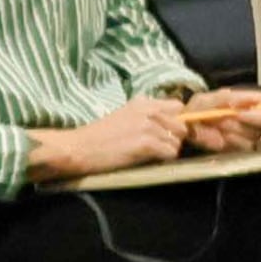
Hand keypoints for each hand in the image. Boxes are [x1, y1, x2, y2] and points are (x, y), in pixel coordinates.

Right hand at [23, 96, 190, 181]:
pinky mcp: (146, 143)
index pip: (178, 106)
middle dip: (174, 137)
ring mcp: (148, 126)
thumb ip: (148, 115)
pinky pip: (170, 153)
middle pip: (182, 125)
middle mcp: (148, 110)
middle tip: (158, 146)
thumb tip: (173, 122)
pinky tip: (147, 159)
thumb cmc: (99, 136)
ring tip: (149, 154)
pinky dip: (162, 159)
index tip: (168, 131)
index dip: (176, 121)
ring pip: (178, 141)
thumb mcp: (125, 116)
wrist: (78, 148)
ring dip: (167, 150)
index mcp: (143, 102)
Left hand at [178, 89, 260, 154]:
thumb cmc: (200, 110)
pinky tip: (220, 137)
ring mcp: (253, 137)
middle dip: (259, 117)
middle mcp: (258, 120)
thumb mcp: (211, 99)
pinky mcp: (243, 152)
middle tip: (239, 113)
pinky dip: (232, 142)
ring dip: (238, 130)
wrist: (184, 129)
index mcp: (255, 103)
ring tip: (218, 124)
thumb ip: (229, 99)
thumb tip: (247, 102)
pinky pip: (246, 149)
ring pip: (259, 136)